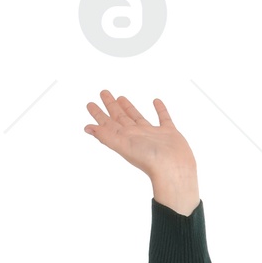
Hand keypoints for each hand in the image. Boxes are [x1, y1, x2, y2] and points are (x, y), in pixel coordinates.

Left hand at [85, 91, 198, 213]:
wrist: (174, 170)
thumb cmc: (149, 160)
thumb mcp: (123, 145)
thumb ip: (106, 136)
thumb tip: (87, 128)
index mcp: (125, 138)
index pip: (108, 123)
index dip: (98, 114)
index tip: (90, 104)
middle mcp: (137, 136)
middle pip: (120, 118)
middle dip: (111, 106)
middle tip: (104, 93)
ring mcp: (153, 134)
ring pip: (138, 117)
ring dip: (129, 107)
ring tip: (121, 97)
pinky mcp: (169, 133)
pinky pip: (163, 118)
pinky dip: (160, 110)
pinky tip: (156, 101)